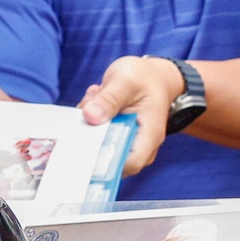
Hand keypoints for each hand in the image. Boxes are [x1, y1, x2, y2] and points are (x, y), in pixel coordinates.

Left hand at [79, 55, 180, 172]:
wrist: (153, 77)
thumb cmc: (145, 78)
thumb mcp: (126, 80)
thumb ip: (109, 98)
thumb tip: (90, 116)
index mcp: (149, 135)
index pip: (129, 164)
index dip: (106, 161)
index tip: (86, 145)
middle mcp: (138, 145)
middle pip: (108, 158)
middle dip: (91, 134)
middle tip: (91, 103)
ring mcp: (124, 142)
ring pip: (97, 145)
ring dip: (89, 122)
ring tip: (97, 94)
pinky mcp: (112, 136)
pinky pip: (93, 135)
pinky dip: (89, 118)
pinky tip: (96, 97)